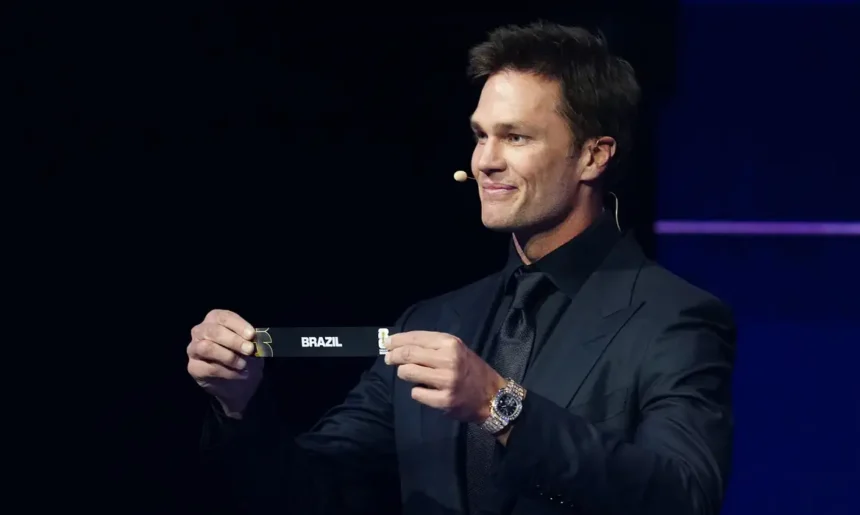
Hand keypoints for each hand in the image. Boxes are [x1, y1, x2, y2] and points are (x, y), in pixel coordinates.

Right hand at [186, 309, 263, 417]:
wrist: (236, 382)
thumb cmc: (242, 355)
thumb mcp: (250, 345)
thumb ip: (250, 341)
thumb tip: (255, 340)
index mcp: (215, 319)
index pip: (224, 317)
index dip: (238, 325)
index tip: (252, 335)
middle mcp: (200, 331)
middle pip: (213, 331)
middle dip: (233, 340)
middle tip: (249, 350)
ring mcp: (193, 349)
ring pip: (206, 348)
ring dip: (228, 356)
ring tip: (243, 364)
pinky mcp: (193, 367)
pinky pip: (209, 368)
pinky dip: (228, 372)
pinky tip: (241, 374)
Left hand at [384, 330, 505, 422]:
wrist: (494, 396)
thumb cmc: (472, 370)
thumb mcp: (457, 349)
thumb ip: (433, 346)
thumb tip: (401, 345)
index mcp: (451, 343)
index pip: (416, 337)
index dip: (397, 340)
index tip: (387, 343)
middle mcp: (448, 359)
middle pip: (408, 354)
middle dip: (393, 356)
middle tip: (388, 358)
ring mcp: (446, 380)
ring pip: (408, 373)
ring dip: (403, 373)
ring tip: (409, 374)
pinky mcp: (443, 400)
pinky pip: (416, 393)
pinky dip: (416, 391)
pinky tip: (425, 390)